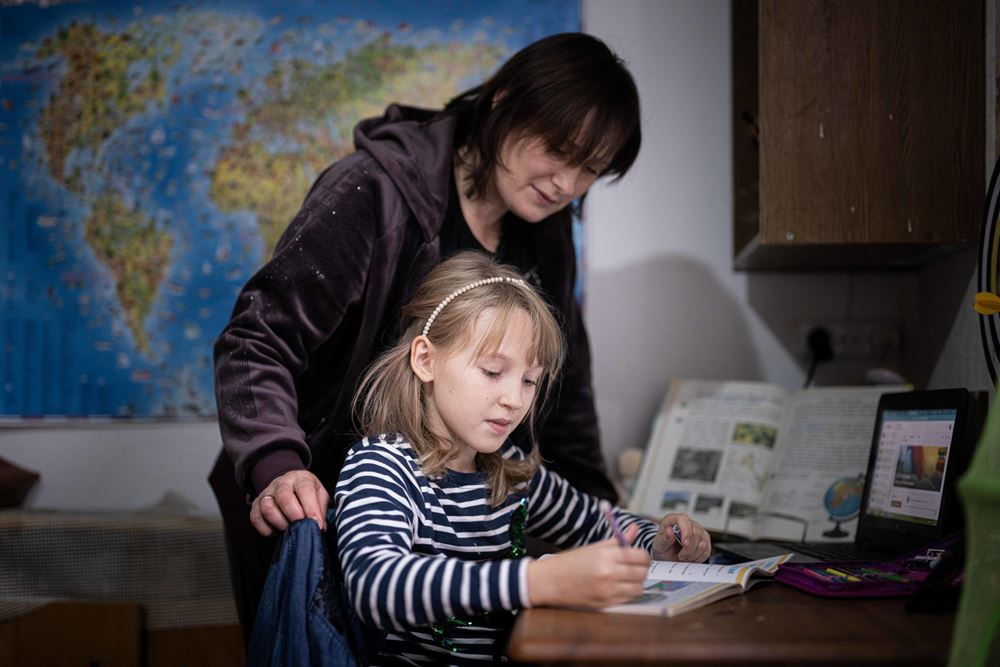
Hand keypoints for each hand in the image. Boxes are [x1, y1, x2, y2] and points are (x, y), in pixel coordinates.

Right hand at [249, 469, 328, 536]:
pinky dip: (267, 529)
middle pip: (284, 497)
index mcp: (300, 478)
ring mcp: (266, 494)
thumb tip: (320, 526)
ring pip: (267, 508)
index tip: (317, 524)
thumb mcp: (319, 494)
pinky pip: (256, 519)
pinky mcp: (255, 506)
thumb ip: (321, 508)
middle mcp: (281, 483)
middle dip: (295, 516)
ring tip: (291, 529)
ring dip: (281, 523)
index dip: (311, 508)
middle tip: (303, 528)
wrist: (287, 485)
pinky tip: (278, 530)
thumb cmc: (305, 492)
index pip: (305, 489)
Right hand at [527, 524, 650, 608]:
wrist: (550, 581)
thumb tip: (634, 529)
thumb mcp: (594, 547)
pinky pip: (628, 598)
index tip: (640, 556)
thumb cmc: (570, 562)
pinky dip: (628, 592)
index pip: (640, 557)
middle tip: (637, 566)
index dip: (644, 556)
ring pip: (638, 588)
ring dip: (637, 582)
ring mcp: (608, 590)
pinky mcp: (606, 604)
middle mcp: (609, 573)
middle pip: (642, 573)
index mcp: (606, 555)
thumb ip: (618, 540)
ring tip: (629, 577)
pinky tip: (620, 586)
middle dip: (643, 569)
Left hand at [651, 514, 710, 562]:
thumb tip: (669, 531)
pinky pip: (707, 549)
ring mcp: (697, 529)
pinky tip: (691, 558)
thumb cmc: (663, 549)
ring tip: (684, 557)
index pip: (683, 520)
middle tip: (680, 556)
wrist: (668, 557)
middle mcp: (686, 522)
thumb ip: (664, 539)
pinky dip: (699, 557)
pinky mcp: (704, 538)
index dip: (686, 532)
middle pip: (695, 533)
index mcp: (672, 519)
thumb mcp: (659, 546)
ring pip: (702, 542)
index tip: (685, 544)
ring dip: (693, 554)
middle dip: (689, 549)